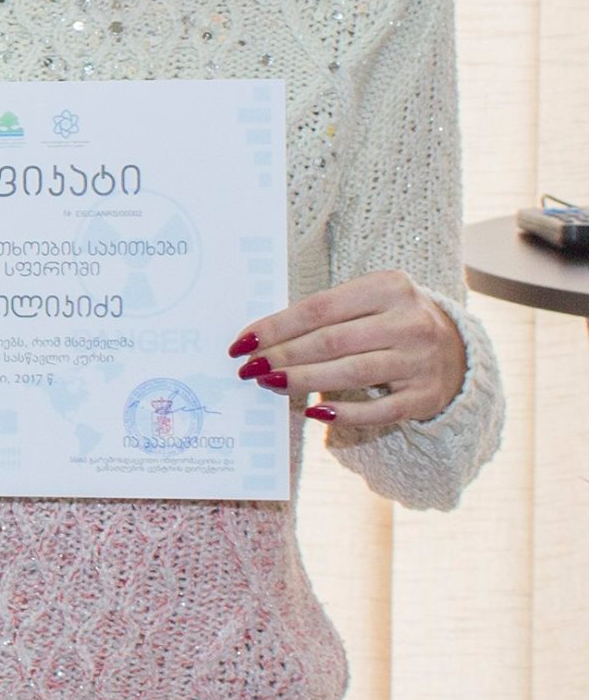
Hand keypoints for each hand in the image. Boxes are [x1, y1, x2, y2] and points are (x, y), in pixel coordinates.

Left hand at [228, 269, 467, 428]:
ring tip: (268, 383)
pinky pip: (378, 410)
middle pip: (330, 341)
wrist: (456, 349)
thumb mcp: (366, 301)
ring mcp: (421, 360)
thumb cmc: (390, 321)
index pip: (319, 308)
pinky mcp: (426, 396)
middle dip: (282, 355)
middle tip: (249, 367)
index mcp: (389, 287)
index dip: (276, 326)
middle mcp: (409, 321)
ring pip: (350, 373)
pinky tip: (313, 410)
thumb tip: (263, 338)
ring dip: (302, 380)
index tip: (243, 341)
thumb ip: (325, 314)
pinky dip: (344, 413)